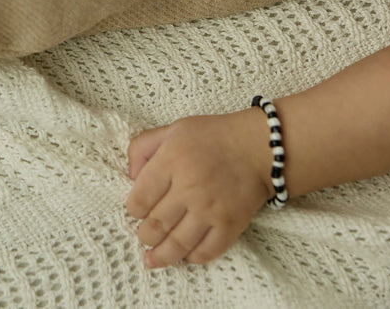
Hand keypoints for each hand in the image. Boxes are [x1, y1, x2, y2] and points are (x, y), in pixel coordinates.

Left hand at [125, 109, 273, 268]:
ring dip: (162, 255)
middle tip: (144, 236)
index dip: (133, 209)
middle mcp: (189, 188)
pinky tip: (186, 256)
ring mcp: (210, 209)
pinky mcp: (231, 224)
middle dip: (145, 235)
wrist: (257, 147)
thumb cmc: (211, 137)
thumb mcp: (171, 130)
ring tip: (152, 260)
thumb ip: (142, 148)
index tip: (135, 211)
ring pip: (179, 242)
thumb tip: (131, 177)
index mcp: (170, 162)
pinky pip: (208, 250)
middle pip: (156, 224)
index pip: (140, 198)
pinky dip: (193, 257)